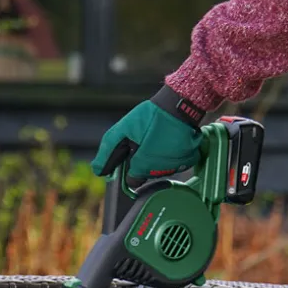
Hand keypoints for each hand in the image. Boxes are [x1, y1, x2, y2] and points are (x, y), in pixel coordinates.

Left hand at [90, 86, 204, 179]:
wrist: (179, 106)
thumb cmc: (150, 117)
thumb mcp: (123, 130)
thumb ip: (108, 151)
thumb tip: (98, 171)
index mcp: (143, 166)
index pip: (132, 181)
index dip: (129, 169)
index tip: (131, 156)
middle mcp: (160, 171)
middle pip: (147, 174)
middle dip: (143, 161)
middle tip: (145, 142)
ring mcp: (176, 166)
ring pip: (162, 169)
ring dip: (158, 158)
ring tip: (158, 137)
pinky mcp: (189, 160)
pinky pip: (177, 162)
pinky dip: (173, 154)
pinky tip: (170, 139)